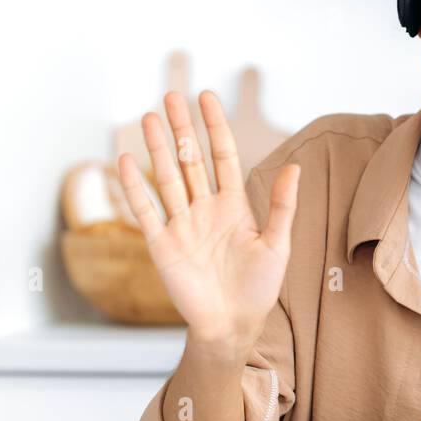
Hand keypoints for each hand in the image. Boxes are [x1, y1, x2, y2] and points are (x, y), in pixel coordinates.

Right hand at [117, 90, 299, 354]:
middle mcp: (205, 209)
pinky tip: (125, 161)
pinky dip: (135, 187)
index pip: (222, 156)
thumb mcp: (277, 244)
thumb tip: (294, 166)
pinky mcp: (162, 245)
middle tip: (171, 95)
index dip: (215, 127)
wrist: (233, 325)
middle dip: (181, 128)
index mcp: (234, 206)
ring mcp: (182, 225)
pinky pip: (146, 211)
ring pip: (167, 178)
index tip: (207, 97)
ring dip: (157, 149)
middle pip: (190, 160)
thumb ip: (282, 206)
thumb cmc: (259, 288)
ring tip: (149, 117)